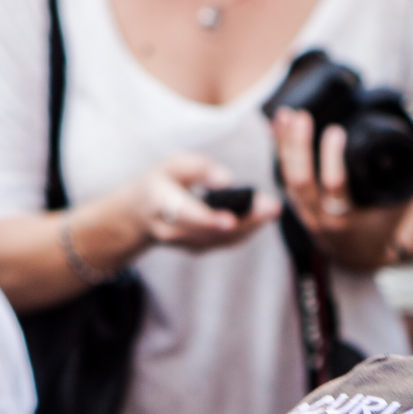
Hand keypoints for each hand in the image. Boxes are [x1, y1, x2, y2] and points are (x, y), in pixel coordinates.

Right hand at [125, 153, 279, 254]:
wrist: (139, 214)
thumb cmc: (160, 181)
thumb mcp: (172, 164)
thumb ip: (199, 168)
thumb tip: (227, 179)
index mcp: (160, 204)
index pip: (185, 214)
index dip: (208, 219)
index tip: (230, 220)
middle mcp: (170, 230)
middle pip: (211, 230)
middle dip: (244, 220)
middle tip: (272, 207)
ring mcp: (184, 244)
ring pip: (221, 239)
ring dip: (251, 226)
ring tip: (273, 209)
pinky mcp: (197, 248)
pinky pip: (224, 242)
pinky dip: (246, 230)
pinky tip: (263, 217)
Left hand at [272, 110, 409, 270]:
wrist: (360, 255)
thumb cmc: (382, 225)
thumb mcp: (401, 204)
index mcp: (347, 219)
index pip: (335, 187)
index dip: (332, 158)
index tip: (335, 130)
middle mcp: (321, 217)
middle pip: (301, 181)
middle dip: (298, 147)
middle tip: (302, 116)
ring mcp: (305, 211)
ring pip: (287, 177)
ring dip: (284, 145)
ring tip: (284, 113)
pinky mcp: (296, 204)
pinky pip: (283, 174)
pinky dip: (279, 150)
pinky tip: (276, 125)